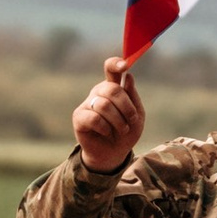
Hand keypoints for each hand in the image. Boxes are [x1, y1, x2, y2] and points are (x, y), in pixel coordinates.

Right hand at [72, 56, 143, 170]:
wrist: (113, 153)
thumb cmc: (125, 133)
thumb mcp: (137, 116)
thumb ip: (132, 97)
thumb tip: (128, 77)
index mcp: (113, 87)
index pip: (111, 68)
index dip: (116, 63)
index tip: (124, 65)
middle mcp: (99, 92)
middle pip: (112, 89)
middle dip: (126, 107)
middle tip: (131, 120)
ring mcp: (88, 103)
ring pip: (104, 105)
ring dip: (118, 121)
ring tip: (121, 130)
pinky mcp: (79, 117)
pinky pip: (94, 118)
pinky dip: (105, 128)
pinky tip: (106, 132)